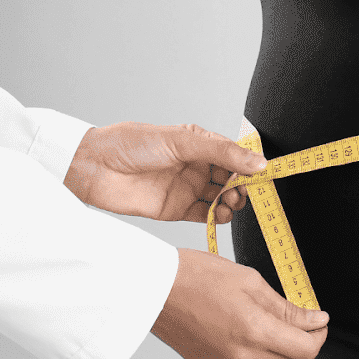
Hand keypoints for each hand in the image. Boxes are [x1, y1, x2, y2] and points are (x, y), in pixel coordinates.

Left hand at [62, 122, 265, 222]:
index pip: (234, 155)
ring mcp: (187, 188)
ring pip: (222, 198)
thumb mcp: (181, 142)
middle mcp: (195, 166)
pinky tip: (221, 214)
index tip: (264, 174)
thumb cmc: (131, 145)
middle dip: (242, 186)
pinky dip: (218, 217)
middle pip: (232, 179)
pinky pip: (206, 215)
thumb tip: (258, 162)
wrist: (94, 168)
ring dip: (232, 202)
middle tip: (242, 192)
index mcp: (198, 144)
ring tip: (230, 203)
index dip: (250, 165)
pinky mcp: (177, 209)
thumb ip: (221, 153)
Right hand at [150, 248, 328, 358]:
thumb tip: (315, 319)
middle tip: (298, 317)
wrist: (152, 287)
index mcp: (253, 330)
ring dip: (277, 348)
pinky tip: (241, 328)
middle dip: (300, 340)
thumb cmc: (197, 275)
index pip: (305, 350)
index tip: (319, 320)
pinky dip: (252, 351)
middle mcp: (239, 354)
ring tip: (266, 321)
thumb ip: (286, 307)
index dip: (319, 336)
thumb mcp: (250, 281)